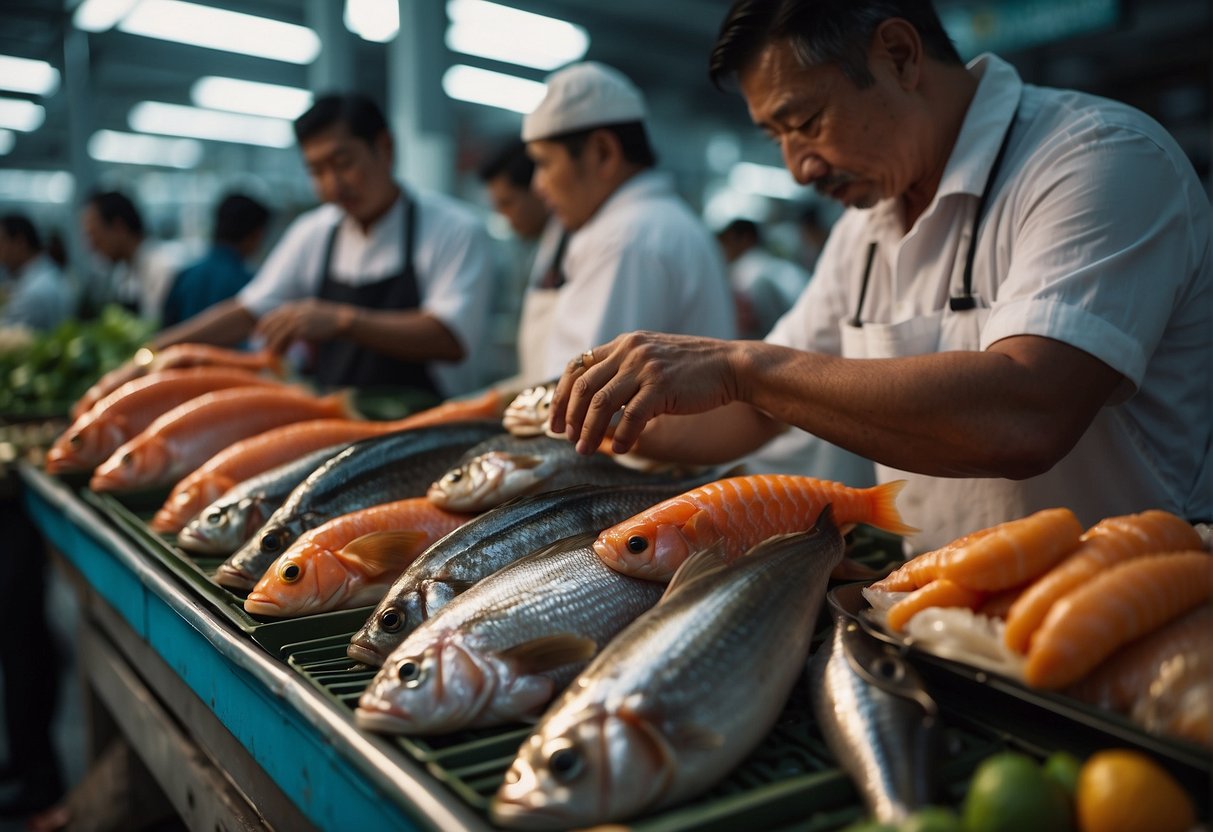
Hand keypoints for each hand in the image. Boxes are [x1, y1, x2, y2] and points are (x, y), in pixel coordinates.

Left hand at [254, 299, 355, 354]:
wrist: (341, 321)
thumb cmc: (329, 321)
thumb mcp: (312, 315)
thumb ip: (300, 319)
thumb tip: (291, 332)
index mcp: (295, 306)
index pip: (273, 315)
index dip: (264, 325)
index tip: (259, 333)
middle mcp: (294, 311)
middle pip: (272, 323)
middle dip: (263, 334)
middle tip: (258, 344)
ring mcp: (297, 319)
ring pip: (277, 332)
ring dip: (271, 343)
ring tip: (269, 352)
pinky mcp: (301, 329)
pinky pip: (285, 339)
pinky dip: (280, 347)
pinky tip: (279, 354)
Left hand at [550, 331, 742, 454]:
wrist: (731, 365)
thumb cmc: (691, 370)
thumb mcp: (651, 360)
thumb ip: (624, 372)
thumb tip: (595, 403)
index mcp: (624, 344)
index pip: (577, 366)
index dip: (561, 396)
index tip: (555, 422)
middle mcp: (630, 351)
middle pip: (584, 386)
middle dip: (570, 417)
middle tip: (568, 440)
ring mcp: (646, 367)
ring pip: (602, 403)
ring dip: (590, 431)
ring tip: (585, 450)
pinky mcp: (663, 386)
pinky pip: (631, 417)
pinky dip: (621, 436)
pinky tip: (621, 449)